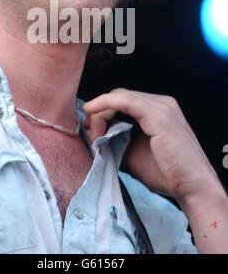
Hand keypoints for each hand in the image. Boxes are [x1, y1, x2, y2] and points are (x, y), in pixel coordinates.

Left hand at [83, 88, 219, 202]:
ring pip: (120, 96)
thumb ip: (118, 138)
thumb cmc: (166, 172)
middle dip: (100, 111)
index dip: (103, 110)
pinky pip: (126, 101)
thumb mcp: (134, 151)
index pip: (123, 100)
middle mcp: (162, 103)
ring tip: (95, 134)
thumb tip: (97, 133)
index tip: (91, 128)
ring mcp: (162, 107)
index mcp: (158, 109)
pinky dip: (106, 104)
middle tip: (91, 132)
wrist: (193, 187)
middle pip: (120, 95)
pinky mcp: (159, 115)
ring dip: (102, 112)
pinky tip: (94, 112)